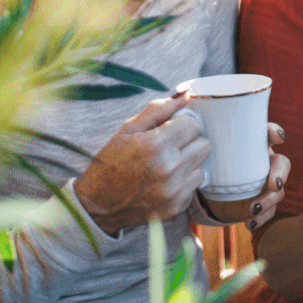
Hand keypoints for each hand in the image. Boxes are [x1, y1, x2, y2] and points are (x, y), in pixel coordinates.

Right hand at [74, 94, 208, 235]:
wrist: (97, 205)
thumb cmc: (111, 162)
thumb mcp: (128, 129)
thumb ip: (158, 109)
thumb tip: (187, 94)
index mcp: (155, 145)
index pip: (194, 124)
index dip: (181, 125)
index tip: (168, 131)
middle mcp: (168, 169)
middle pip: (204, 144)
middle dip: (189, 142)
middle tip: (168, 148)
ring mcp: (174, 191)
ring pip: (202, 165)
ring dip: (188, 163)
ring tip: (165, 166)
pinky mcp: (177, 208)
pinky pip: (195, 186)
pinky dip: (184, 182)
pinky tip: (164, 182)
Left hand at [199, 123, 290, 228]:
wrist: (205, 192)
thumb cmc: (204, 162)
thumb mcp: (199, 147)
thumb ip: (192, 128)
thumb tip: (182, 100)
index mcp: (252, 145)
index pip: (269, 134)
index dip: (275, 133)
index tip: (275, 137)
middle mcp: (262, 162)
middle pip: (282, 163)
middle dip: (281, 172)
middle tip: (273, 183)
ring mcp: (263, 184)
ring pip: (279, 190)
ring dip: (270, 199)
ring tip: (254, 208)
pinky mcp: (259, 203)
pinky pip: (269, 211)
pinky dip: (262, 217)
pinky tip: (250, 222)